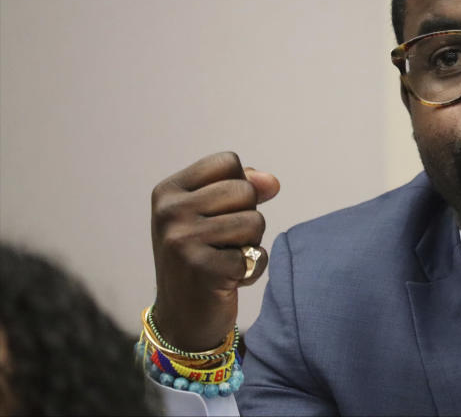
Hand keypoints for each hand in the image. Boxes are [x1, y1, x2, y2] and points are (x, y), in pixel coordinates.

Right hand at [150, 152, 279, 351]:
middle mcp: (169, 211)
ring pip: (255, 221)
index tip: (218, 214)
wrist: (182, 318)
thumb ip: (243, 186)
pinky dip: (251, 270)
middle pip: (245, 190)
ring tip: (224, 259)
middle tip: (223, 242)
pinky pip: (256, 255)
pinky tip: (228, 280)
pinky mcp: (202, 269)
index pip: (229, 162)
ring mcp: (182, 240)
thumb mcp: (212, 213)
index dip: (239, 186)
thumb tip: (272, 182)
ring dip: (250, 244)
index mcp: (168, 191)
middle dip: (247, 217)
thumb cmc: (203, 256)